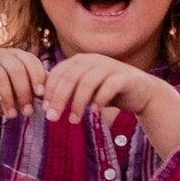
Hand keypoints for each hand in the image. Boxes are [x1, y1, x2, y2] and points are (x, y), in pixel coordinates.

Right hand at [0, 47, 50, 128]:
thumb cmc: (7, 98)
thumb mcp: (25, 93)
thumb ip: (39, 88)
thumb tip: (59, 90)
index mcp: (17, 56)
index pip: (31, 62)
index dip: (37, 78)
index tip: (41, 96)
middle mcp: (1, 54)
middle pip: (16, 69)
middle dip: (24, 92)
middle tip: (27, 112)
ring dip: (8, 97)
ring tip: (12, 115)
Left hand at [41, 53, 179, 154]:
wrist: (141, 93)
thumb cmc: (108, 92)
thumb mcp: (84, 90)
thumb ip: (66, 89)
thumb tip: (37, 96)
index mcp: (81, 60)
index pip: (59, 72)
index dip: (49, 90)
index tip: (44, 109)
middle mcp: (94, 60)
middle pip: (70, 77)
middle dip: (59, 99)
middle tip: (52, 118)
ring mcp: (110, 66)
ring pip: (87, 83)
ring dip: (78, 104)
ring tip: (74, 121)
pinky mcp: (124, 77)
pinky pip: (108, 87)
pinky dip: (99, 100)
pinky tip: (95, 113)